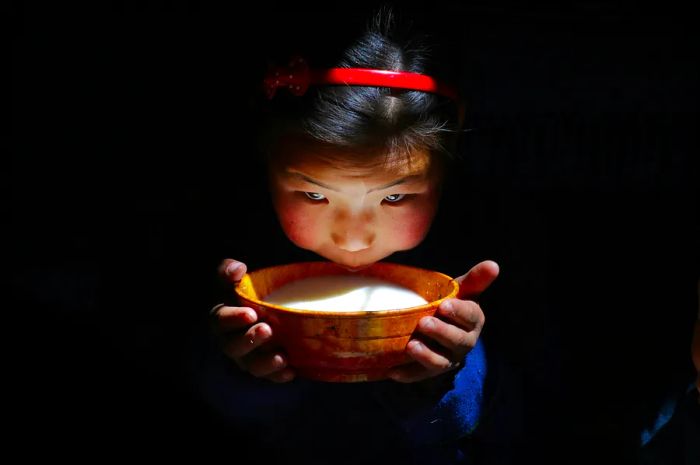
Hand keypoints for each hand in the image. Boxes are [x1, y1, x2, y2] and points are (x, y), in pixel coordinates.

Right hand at [209, 259, 294, 382]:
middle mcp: (230, 340)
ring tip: (281, 356)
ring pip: (251, 365)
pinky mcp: (264, 368)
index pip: (220, 319)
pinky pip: (269, 377)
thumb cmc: (251, 289)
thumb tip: (237, 270)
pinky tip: (292, 371)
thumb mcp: (237, 278)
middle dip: (249, 340)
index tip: (251, 313)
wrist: (270, 308)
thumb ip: (231, 271)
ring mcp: (247, 357)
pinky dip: (279, 375)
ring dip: (265, 363)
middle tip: (267, 329)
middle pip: (233, 346)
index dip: (233, 318)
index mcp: (222, 317)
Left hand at [388, 260, 499, 382]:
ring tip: (410, 346)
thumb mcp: (462, 291)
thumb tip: (494, 264)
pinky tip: (392, 371)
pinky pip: (420, 375)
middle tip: (423, 323)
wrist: (441, 332)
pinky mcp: (430, 371)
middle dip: (440, 332)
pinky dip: (408, 375)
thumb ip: (475, 279)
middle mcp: (464, 342)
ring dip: (426, 355)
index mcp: (473, 320)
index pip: (470, 316)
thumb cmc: (451, 305)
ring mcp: (448, 359)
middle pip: (456, 340)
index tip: (444, 305)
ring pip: (440, 361)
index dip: (458, 312)